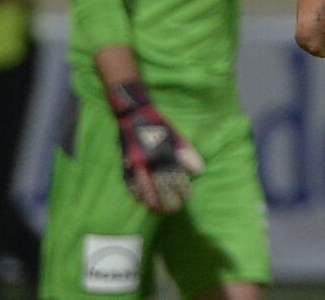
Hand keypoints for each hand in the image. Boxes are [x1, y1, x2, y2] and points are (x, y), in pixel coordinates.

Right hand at [107, 81, 204, 212]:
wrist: (133, 115)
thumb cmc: (158, 126)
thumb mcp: (175, 135)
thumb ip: (187, 153)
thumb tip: (200, 170)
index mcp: (163, 151)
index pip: (175, 175)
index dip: (182, 188)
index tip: (188, 195)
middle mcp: (149, 160)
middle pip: (159, 185)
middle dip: (168, 199)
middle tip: (175, 207)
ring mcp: (135, 164)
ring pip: (144, 189)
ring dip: (152, 201)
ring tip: (160, 210)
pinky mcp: (124, 165)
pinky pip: (130, 185)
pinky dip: (137, 195)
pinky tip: (143, 202)